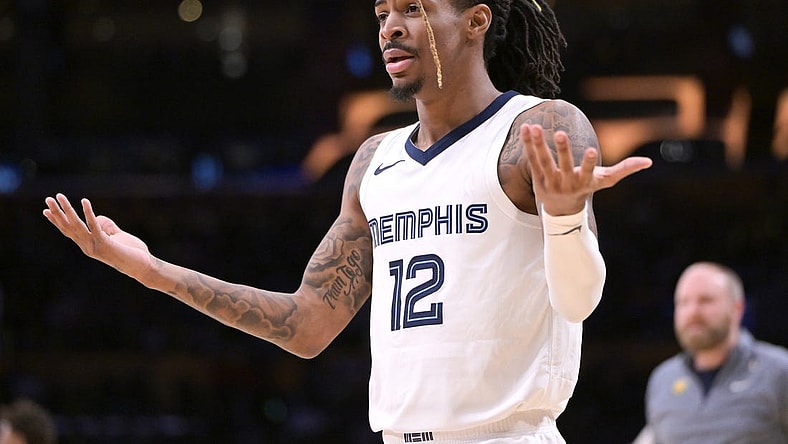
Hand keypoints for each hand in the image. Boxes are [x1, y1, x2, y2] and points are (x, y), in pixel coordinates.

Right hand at [43, 193, 152, 279]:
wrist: (143, 266)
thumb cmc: (132, 252)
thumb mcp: (116, 236)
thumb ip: (106, 226)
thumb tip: (97, 217)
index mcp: (88, 245)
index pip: (69, 232)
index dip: (57, 221)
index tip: (45, 211)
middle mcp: (88, 247)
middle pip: (68, 227)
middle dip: (57, 212)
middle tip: (48, 199)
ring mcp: (95, 246)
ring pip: (77, 225)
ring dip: (67, 210)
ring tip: (59, 197)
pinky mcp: (105, 244)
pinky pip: (94, 226)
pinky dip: (89, 213)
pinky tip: (84, 201)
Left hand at [521, 123, 652, 214]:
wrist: (561, 209)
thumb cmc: (586, 188)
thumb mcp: (605, 180)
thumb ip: (625, 169)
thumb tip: (649, 162)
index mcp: (584, 182)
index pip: (587, 171)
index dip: (589, 162)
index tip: (592, 150)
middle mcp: (566, 183)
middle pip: (563, 165)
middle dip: (562, 150)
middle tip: (560, 133)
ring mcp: (550, 181)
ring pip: (543, 161)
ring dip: (539, 143)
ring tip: (535, 126)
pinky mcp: (537, 178)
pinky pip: (532, 159)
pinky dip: (528, 144)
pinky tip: (526, 128)